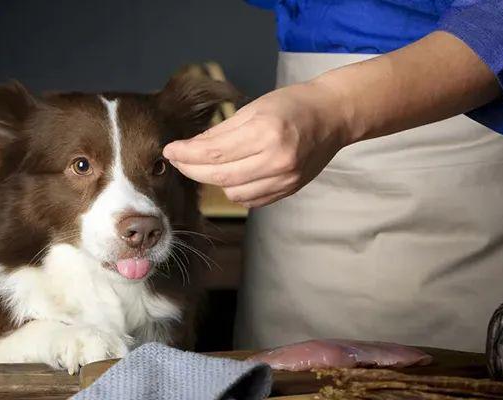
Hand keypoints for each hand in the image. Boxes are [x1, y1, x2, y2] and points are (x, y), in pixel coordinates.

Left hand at [163, 81, 350, 207]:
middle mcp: (277, 159)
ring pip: (234, 192)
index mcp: (266, 132)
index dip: (186, 154)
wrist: (333, 116)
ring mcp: (285, 178)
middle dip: (192, 170)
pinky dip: (236, 189)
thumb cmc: (293, 104)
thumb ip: (222, 131)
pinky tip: (233, 175)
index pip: (214, 152)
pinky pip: (251, 199)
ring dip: (216, 181)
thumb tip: (190, 148)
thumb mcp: (255, 108)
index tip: (169, 151)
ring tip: (210, 165)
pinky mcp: (289, 189)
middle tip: (178, 161)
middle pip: (220, 176)